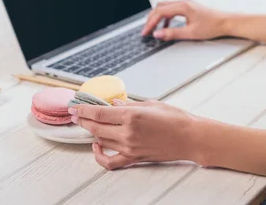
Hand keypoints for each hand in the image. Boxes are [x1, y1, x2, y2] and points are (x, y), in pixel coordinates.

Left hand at [70, 100, 202, 169]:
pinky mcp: (134, 157)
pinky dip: (99, 156)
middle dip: (83, 120)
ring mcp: (129, 147)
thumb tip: (114, 104)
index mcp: (132, 116)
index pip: (99, 113)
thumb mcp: (151, 104)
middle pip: (96, 127)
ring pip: (101, 141)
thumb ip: (129, 104)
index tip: (75, 106)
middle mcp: (128, 133)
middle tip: (77, 114)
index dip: (83, 109)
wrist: (190, 137)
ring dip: (92, 132)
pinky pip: (110, 161)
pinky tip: (96, 147)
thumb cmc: (176, 119)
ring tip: (90, 124)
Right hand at [141, 0, 230, 40]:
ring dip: (158, 17)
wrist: (226, 22)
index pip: (160, 12)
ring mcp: (186, 4)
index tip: (145, 32)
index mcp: (183, 6)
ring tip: (154, 29)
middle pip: (160, 7)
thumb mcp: (190, 33)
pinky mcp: (188, 8)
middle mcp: (183, 3)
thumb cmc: (212, 26)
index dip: (150, 23)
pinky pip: (172, 10)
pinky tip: (166, 27)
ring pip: (165, 7)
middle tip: (147, 30)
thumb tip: (158, 34)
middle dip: (151, 19)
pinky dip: (166, 17)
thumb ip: (172, 34)